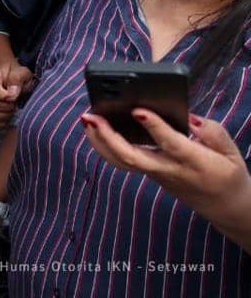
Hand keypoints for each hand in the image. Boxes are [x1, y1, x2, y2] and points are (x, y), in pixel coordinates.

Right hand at [0, 60, 33, 129]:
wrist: (12, 78)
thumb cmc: (17, 75)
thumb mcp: (21, 71)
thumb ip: (17, 78)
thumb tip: (12, 93)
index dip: (4, 95)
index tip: (15, 95)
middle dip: (9, 106)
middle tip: (17, 103)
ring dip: (6, 116)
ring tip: (13, 110)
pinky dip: (2, 125)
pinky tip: (10, 119)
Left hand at [82, 110, 250, 224]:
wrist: (226, 207)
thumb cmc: (228, 174)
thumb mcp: (232, 152)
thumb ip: (212, 132)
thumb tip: (188, 118)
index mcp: (194, 162)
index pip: (170, 144)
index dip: (153, 127)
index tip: (137, 111)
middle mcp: (170, 169)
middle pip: (132, 157)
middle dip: (108, 136)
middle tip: (92, 116)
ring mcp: (156, 174)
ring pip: (122, 162)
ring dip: (100, 141)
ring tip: (87, 120)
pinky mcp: (150, 174)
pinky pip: (124, 162)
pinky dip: (106, 146)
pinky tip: (96, 130)